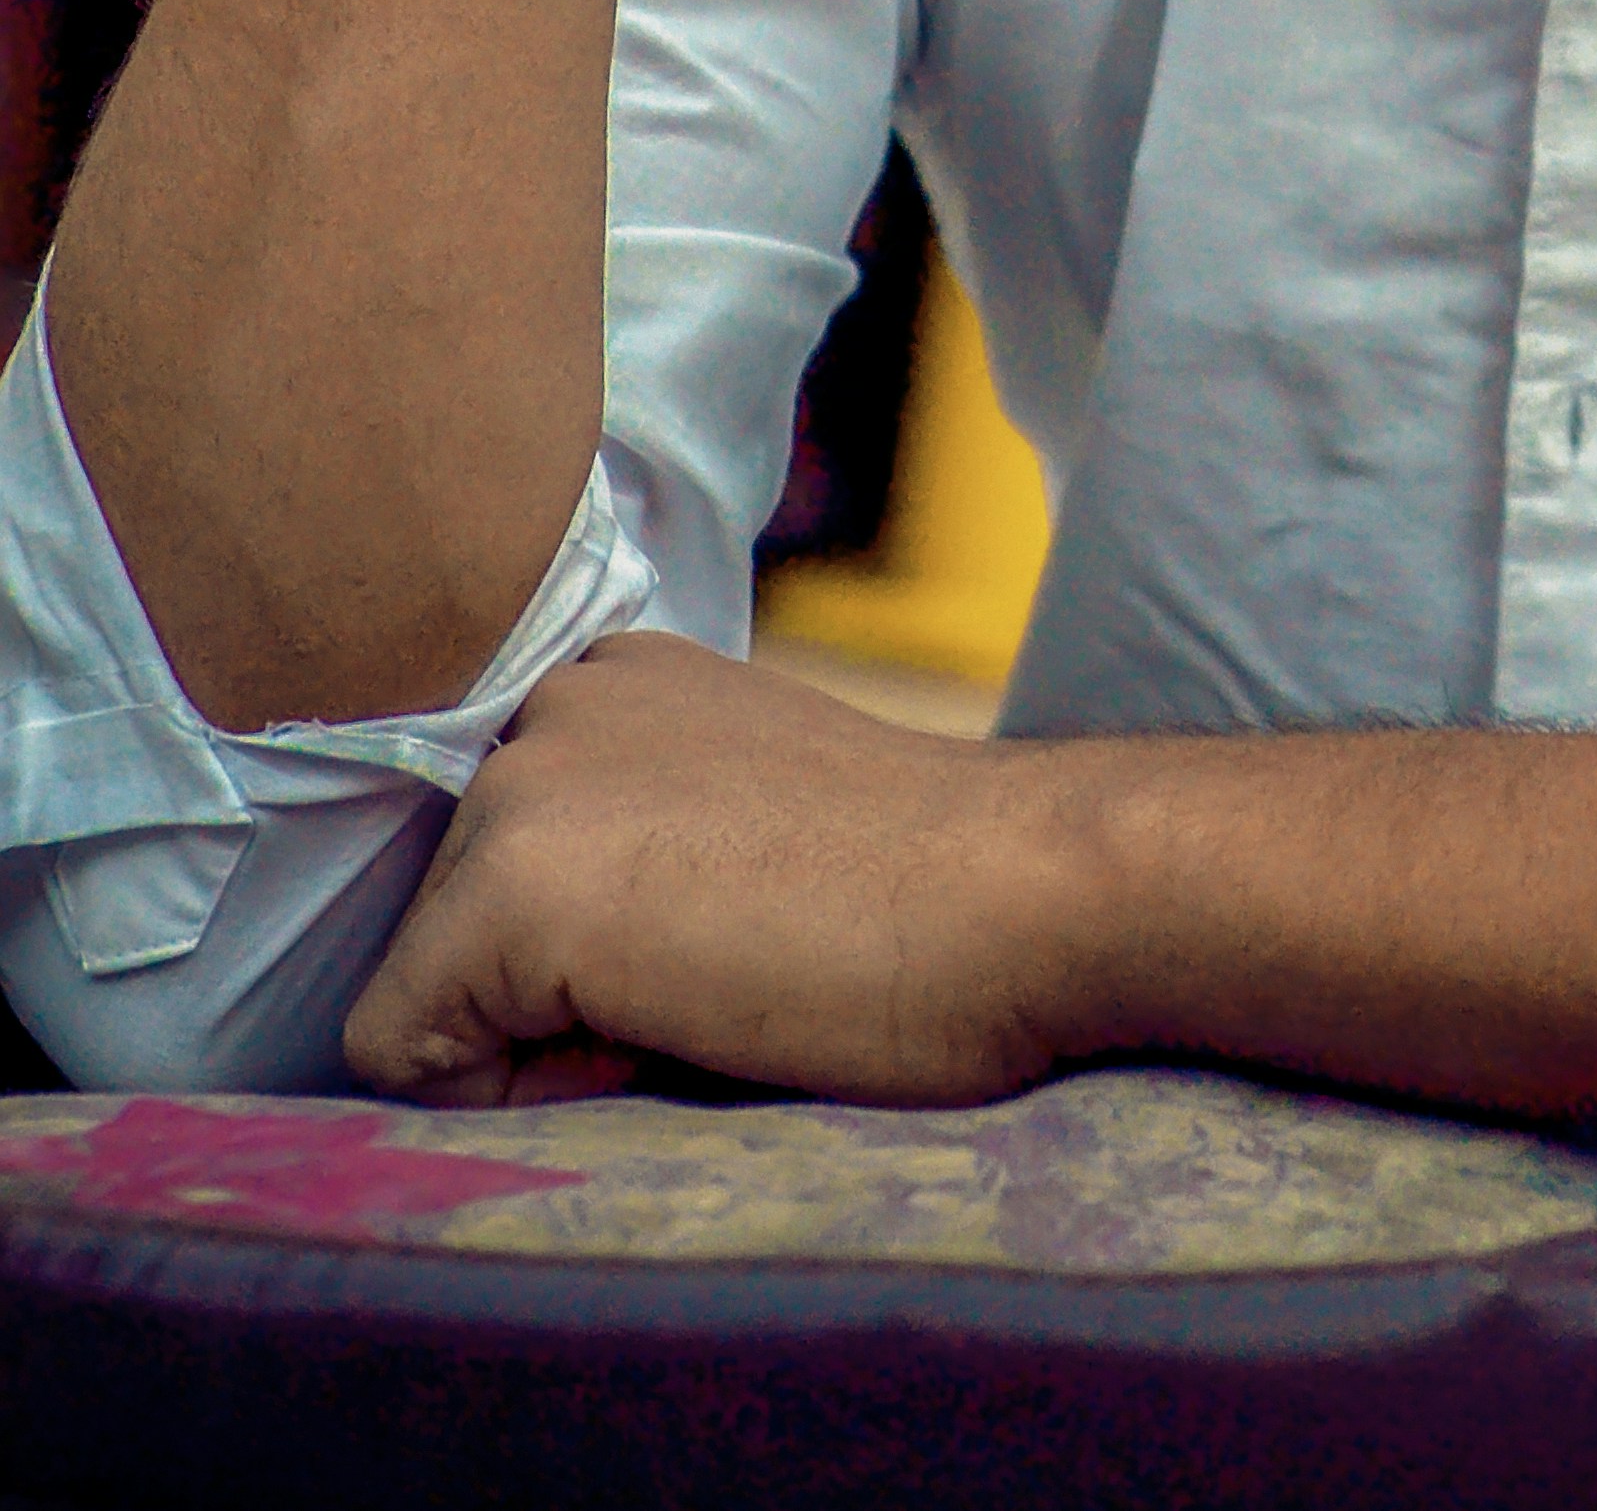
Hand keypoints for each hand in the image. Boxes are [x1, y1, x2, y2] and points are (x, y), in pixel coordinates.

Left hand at [343, 635, 1093, 1109]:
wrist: (1022, 891)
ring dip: (534, 1034)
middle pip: (447, 922)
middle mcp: (548, 702)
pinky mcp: (512, 891)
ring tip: (701, 993)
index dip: (583, 953)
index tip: (718, 941)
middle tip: (719, 977)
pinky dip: (509, 1088)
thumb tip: (528, 971)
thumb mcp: (745, 824)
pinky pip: (403, 1052)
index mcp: (611, 678)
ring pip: (423, 986)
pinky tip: (662, 1028)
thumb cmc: (924, 897)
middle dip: (547, 994)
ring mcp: (522, 786)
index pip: (496, 862)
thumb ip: (635, 846)